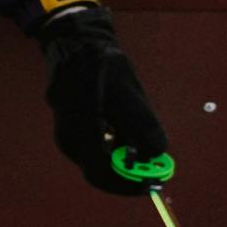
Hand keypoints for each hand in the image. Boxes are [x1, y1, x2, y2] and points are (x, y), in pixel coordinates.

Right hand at [34, 0, 177, 196]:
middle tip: (154, 168)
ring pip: (99, 162)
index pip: (104, 174)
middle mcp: (69, 141)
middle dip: (129, 173)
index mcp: (79, 132)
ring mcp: (67, 136)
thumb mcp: (127, 92)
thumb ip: (142, 125)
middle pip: (100, 172)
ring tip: (142, 144)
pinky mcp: (71, 130)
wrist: (75, 43)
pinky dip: (114, 150)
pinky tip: (125, 134)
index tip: (154, 182)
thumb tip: (158, 155)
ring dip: (123, 160)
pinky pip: (95, 151)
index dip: (131, 183)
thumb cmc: (100, 65)